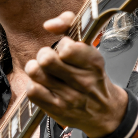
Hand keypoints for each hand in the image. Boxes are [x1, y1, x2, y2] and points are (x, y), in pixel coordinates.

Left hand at [24, 12, 128, 137]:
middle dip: (43, 55)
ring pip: (36, 73)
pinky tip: (42, 86)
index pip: (66, 47)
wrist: (104, 112)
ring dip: (35, 69)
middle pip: (46, 60)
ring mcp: (70, 98)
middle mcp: (83, 81)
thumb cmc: (93, 77)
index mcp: (93, 63)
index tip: (66, 51)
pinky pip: (33, 91)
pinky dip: (33, 85)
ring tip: (43, 72)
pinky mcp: (57, 110)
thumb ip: (70, 25)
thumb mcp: (90, 49)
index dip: (61, 45)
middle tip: (49, 60)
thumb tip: (48, 25)